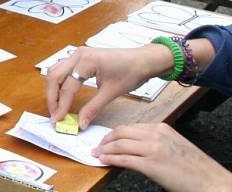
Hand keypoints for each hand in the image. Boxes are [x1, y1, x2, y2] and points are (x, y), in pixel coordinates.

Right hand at [46, 45, 172, 128]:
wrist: (143, 60)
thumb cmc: (130, 73)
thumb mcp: (111, 92)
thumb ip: (93, 108)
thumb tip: (81, 124)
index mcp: (85, 61)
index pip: (67, 86)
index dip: (62, 105)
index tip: (58, 120)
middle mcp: (77, 54)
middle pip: (54, 76)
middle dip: (52, 96)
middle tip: (54, 114)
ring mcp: (77, 54)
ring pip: (55, 70)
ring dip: (53, 88)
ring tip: (56, 105)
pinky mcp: (80, 57)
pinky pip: (63, 68)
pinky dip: (59, 81)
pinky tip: (62, 92)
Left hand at [93, 123, 231, 190]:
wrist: (210, 181)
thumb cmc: (194, 167)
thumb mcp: (174, 145)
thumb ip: (156, 142)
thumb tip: (136, 146)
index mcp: (161, 128)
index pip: (130, 127)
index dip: (115, 133)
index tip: (107, 139)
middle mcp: (155, 135)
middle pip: (121, 132)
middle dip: (106, 139)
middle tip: (98, 145)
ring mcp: (152, 149)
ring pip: (120, 145)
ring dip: (105, 150)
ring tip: (97, 153)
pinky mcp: (151, 165)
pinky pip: (125, 159)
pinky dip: (111, 159)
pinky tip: (104, 161)